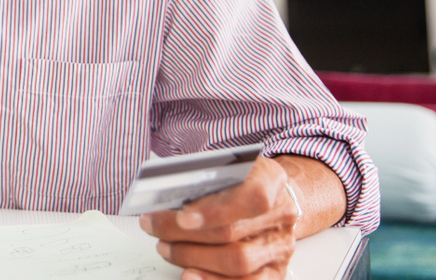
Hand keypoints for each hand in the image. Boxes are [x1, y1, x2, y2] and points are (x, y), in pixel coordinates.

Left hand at [139, 156, 298, 279]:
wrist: (272, 196)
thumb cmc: (240, 179)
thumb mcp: (226, 166)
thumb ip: (203, 177)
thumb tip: (164, 197)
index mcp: (271, 179)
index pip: (251, 196)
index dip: (216, 209)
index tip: (182, 217)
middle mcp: (281, 213)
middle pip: (232, 232)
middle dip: (184, 234)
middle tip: (154, 228)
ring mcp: (280, 245)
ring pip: (238, 261)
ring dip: (193, 257)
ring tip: (165, 247)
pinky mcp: (275, 270)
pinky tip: (189, 274)